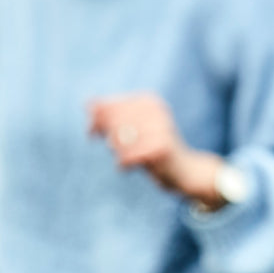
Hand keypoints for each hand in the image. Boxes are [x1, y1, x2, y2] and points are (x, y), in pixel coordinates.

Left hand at [88, 93, 225, 208]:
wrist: (186, 171)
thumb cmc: (154, 149)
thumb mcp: (134, 130)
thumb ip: (111, 117)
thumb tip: (87, 104)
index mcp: (149, 101)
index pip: (113, 105)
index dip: (97, 118)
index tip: (91, 133)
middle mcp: (156, 111)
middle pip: (114, 121)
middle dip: (106, 135)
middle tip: (109, 147)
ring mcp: (160, 128)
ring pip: (119, 139)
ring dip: (116, 151)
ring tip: (124, 157)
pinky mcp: (161, 147)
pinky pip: (128, 155)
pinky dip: (123, 163)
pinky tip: (126, 167)